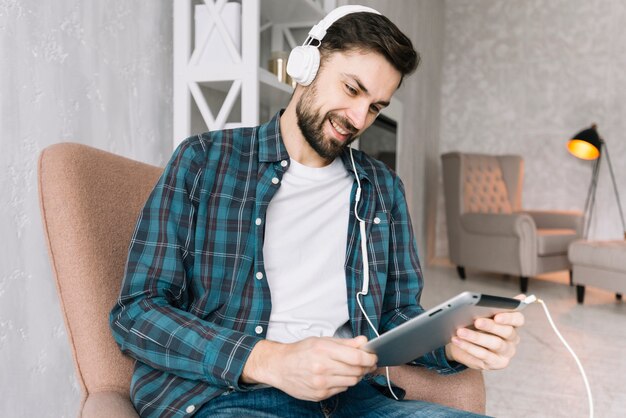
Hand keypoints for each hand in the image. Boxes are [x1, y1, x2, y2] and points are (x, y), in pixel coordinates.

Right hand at [241, 336, 377, 400]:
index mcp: (324, 350)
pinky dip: (344, 382)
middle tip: (367, 362)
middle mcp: (322, 367)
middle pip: (357, 370)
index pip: (357, 357)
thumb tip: (364, 341)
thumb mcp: (322, 340)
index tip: (373, 356)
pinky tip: (338, 376)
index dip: (369, 357)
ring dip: (356, 375)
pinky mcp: (320, 394)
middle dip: (365, 366)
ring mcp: (321, 383)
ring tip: (352, 369)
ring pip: (352, 381)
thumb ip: (345, 342)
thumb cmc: (300, 351)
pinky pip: (342, 389)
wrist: (279, 366)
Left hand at [445, 294, 525, 369]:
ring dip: (476, 337)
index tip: (497, 316)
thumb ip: (496, 306)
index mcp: (512, 323)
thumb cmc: (475, 326)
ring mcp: (506, 352)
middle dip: (490, 326)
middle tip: (476, 321)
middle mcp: (513, 339)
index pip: (518, 319)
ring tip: (460, 331)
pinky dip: (469, 347)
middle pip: (507, 331)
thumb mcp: (483, 314)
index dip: (509, 317)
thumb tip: (521, 297)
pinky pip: (484, 355)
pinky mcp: (497, 363)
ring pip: (495, 343)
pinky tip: (457, 340)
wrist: (462, 344)